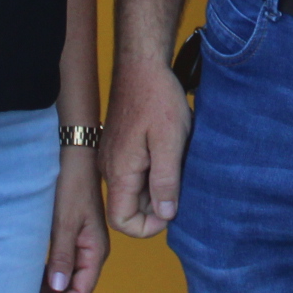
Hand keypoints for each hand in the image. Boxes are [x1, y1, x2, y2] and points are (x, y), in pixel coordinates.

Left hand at [36, 146, 106, 292]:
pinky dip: (51, 275)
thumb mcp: (64, 222)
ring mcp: (84, 243)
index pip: (81, 290)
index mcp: (95, 250)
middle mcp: (92, 250)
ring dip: (52, 290)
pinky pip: (65, 263)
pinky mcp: (74, 234)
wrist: (74, 156)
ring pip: (70, 276)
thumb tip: (57, 288)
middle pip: (76, 287)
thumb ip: (62, 255)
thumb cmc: (71, 185)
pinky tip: (35, 277)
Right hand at [102, 57, 193, 237]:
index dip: (148, 226)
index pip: (121, 221)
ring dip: (158, 186)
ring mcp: (113, 157)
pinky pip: (135, 172)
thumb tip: (166, 215)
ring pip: (134, 189)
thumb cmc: (157, 98)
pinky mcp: (120, 147)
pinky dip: (154, 170)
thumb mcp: (170, 142)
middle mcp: (110, 169)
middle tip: (182, 182)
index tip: (173, 209)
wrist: (142, 65)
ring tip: (178, 163)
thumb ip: (166, 181)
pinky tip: (171, 152)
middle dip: (157, 204)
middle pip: (130, 207)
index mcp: (120, 171)